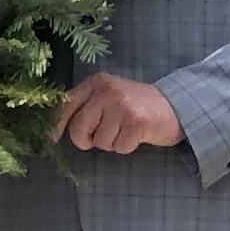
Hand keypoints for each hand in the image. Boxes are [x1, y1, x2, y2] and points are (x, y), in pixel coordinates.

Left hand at [56, 74, 183, 152]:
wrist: (177, 106)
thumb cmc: (136, 106)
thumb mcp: (108, 97)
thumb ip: (85, 106)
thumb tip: (53, 129)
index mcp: (96, 83)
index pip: (65, 107)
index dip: (56, 126)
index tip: (52, 139)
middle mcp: (106, 91)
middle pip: (78, 129)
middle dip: (87, 140)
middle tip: (103, 136)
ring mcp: (122, 105)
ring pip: (99, 142)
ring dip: (111, 143)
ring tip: (125, 130)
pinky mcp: (136, 122)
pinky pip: (118, 148)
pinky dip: (126, 147)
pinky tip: (137, 134)